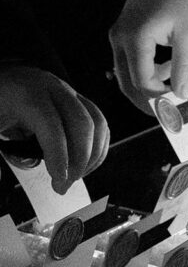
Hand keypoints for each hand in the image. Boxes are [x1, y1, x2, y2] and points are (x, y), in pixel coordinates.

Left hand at [0, 65, 109, 193]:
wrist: (3, 83)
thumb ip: (5, 149)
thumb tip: (20, 168)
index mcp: (29, 95)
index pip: (52, 126)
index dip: (59, 156)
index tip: (59, 181)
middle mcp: (54, 89)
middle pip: (82, 122)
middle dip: (80, 158)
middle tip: (66, 183)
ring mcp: (69, 92)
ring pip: (97, 121)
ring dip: (93, 153)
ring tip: (76, 174)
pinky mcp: (78, 99)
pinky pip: (99, 120)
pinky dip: (98, 144)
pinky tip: (84, 162)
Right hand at [109, 0, 187, 112]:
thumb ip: (184, 67)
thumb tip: (181, 95)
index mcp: (136, 38)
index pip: (142, 81)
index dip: (158, 97)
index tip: (177, 102)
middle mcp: (119, 39)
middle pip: (126, 84)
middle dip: (147, 100)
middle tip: (169, 109)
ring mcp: (116, 37)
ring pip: (124, 75)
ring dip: (146, 85)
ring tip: (171, 80)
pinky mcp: (118, 35)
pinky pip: (126, 63)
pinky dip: (142, 72)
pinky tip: (163, 67)